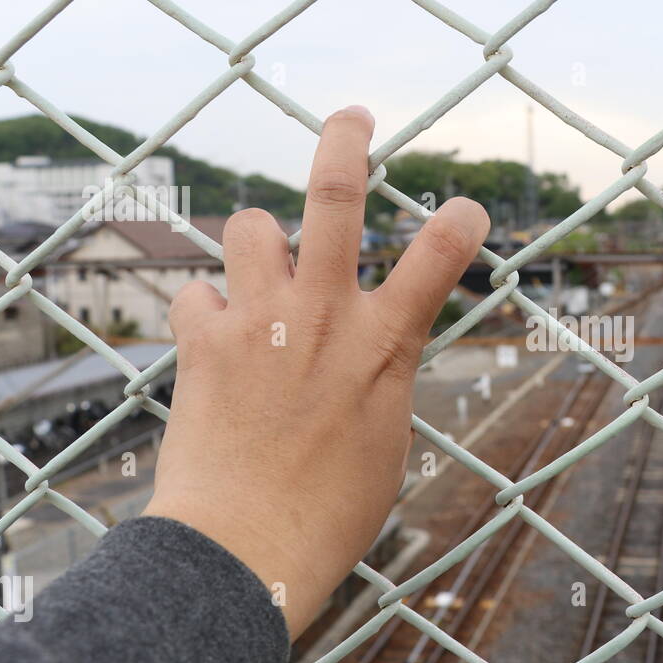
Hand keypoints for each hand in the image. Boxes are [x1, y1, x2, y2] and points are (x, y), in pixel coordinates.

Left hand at [144, 105, 489, 637]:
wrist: (244, 546)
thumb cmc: (331, 513)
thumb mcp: (385, 441)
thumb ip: (380, 379)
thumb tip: (372, 356)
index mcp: (383, 346)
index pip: (439, 256)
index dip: (460, 220)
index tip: (467, 209)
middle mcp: (322, 316)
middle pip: (335, 196)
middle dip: (345, 139)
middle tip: (351, 116)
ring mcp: (258, 321)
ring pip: (249, 225)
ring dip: (259, 240)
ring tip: (262, 271)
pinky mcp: (202, 344)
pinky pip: (195, 294)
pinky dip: (207, 311)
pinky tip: (214, 341)